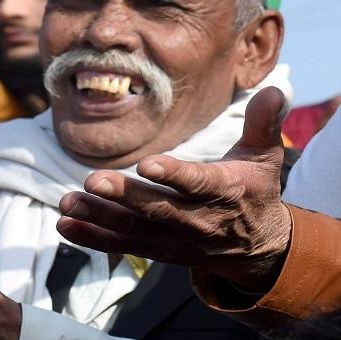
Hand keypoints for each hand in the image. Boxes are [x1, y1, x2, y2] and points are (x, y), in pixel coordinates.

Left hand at [56, 87, 290, 291]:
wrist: (257, 247)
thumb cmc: (255, 190)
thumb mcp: (266, 157)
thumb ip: (264, 123)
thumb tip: (276, 89)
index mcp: (225, 192)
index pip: (198, 184)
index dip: (174, 176)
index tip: (147, 165)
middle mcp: (198, 221)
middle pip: (158, 210)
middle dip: (124, 197)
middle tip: (92, 180)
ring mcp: (175, 240)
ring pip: (134, 229)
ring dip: (99, 216)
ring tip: (68, 202)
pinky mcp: (157, 250)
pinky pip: (122, 246)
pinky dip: (92, 238)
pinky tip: (64, 225)